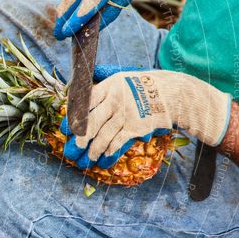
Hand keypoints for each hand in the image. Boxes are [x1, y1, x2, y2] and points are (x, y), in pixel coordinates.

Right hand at [53, 0, 155, 39]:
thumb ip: (106, 15)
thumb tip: (88, 30)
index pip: (86, 6)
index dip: (75, 21)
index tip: (65, 33)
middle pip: (69, 1)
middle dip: (61, 20)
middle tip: (57, 34)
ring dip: (64, 11)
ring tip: (63, 23)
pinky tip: (76, 0)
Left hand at [61, 69, 231, 168]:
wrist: (172, 92)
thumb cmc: (141, 87)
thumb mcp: (120, 79)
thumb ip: (101, 88)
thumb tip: (77, 98)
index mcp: (108, 86)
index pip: (84, 102)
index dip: (73, 116)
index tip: (66, 128)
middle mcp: (115, 99)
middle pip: (91, 122)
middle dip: (80, 139)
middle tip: (74, 149)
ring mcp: (126, 113)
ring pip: (103, 136)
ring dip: (94, 150)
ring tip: (88, 158)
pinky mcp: (136, 126)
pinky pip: (118, 142)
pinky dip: (110, 151)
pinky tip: (104, 157)